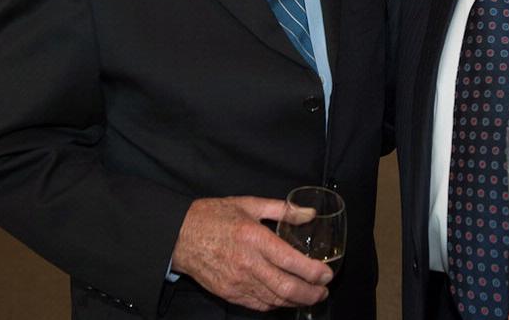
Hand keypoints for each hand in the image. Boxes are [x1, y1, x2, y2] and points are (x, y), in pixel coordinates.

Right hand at [171, 195, 332, 310]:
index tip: (328, 273)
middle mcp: (248, 263)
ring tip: (310, 296)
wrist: (180, 236)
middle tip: (323, 291)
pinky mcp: (229, 293)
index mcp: (254, 238)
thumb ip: (283, 210)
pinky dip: (275, 304)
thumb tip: (309, 213)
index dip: (314, 272)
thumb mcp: (250, 204)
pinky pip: (258, 304)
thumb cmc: (214, 216)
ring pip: (274, 300)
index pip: (291, 262)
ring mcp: (237, 282)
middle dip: (311, 293)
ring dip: (296, 301)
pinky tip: (285, 299)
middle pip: (287, 287)